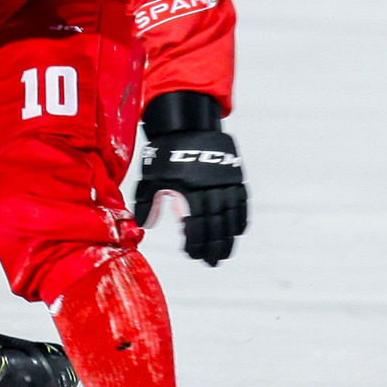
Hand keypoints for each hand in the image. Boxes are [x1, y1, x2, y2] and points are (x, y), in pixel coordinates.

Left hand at [133, 96, 246, 265]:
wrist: (186, 124)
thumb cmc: (165, 153)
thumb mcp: (151, 177)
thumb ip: (148, 202)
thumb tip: (144, 226)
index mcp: (189, 189)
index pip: (196, 223)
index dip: (195, 241)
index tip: (192, 254)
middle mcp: (210, 187)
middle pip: (215, 223)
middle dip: (213, 245)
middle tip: (211, 262)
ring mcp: (225, 181)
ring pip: (231, 215)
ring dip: (229, 237)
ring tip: (225, 254)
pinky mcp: (234, 174)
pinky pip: (242, 200)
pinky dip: (241, 217)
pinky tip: (238, 231)